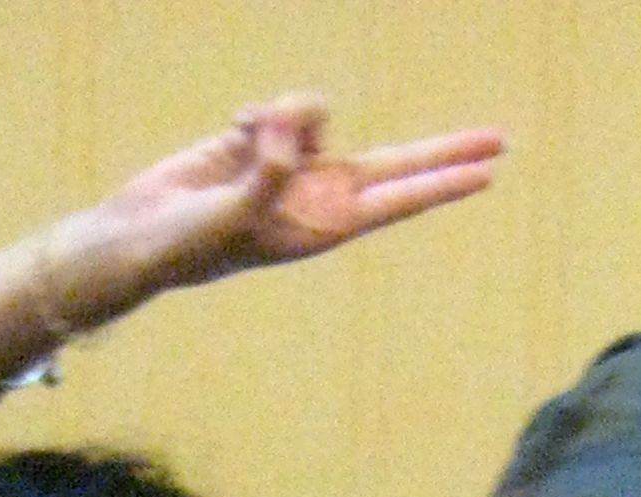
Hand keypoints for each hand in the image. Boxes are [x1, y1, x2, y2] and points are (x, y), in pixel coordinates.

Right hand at [89, 94, 503, 300]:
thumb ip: (270, 172)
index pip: (397, 200)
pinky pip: (282, 108)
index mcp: (322, 224)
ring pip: (321, 116)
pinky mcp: (265, 141)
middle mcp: (319, 194)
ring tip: (246, 139)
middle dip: (444, 150)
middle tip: (500, 139)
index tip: (488, 173)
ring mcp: (295, 166)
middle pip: (397, 164)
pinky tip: (230, 130)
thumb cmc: (186, 245)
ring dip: (290, 115)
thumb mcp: (233, 214)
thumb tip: (292, 128)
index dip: (442, 182)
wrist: (140, 235)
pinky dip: (259, 113)